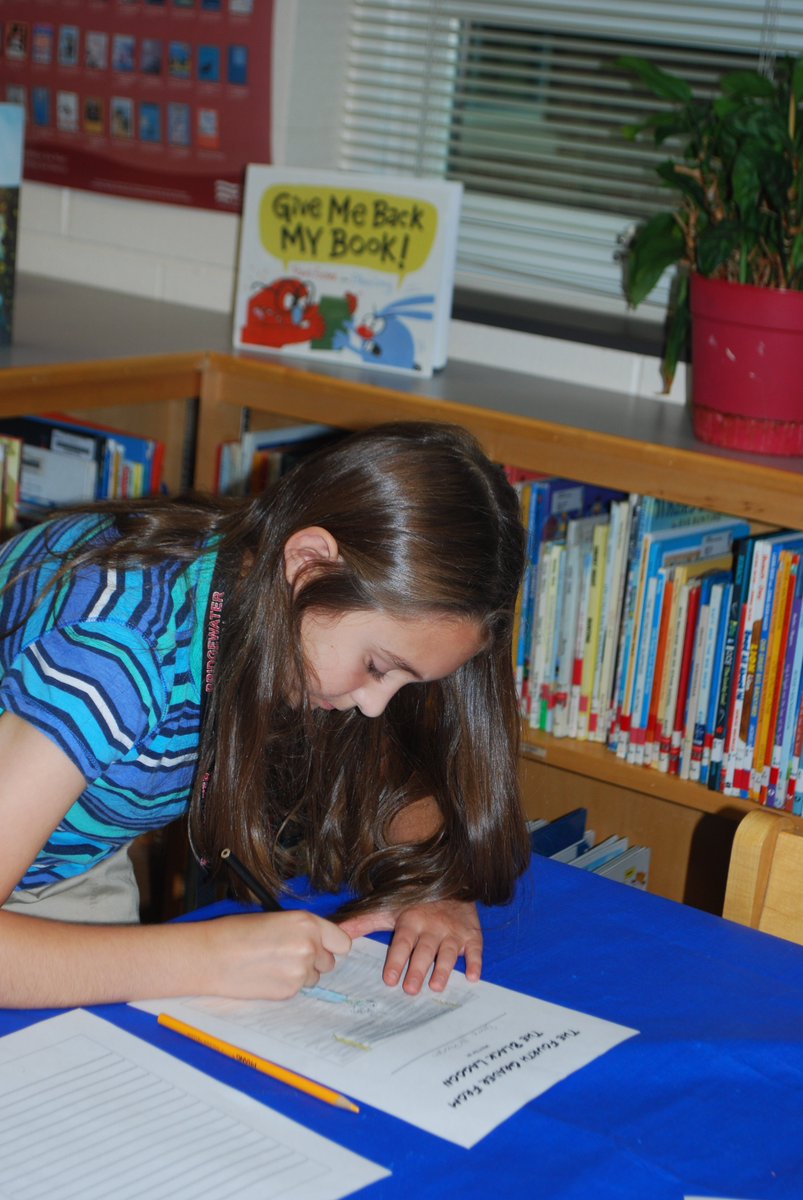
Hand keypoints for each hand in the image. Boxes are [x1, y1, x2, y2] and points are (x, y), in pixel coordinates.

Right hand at [202, 910, 351, 1000]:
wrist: (211, 956)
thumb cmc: (237, 932)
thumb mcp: (276, 919)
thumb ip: (303, 930)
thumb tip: (322, 941)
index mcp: (307, 923)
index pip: (341, 941)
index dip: (331, 945)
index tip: (324, 947)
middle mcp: (309, 947)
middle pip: (329, 962)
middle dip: (314, 960)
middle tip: (288, 955)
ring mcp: (300, 971)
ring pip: (314, 978)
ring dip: (300, 974)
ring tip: (272, 965)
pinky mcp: (288, 992)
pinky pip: (298, 990)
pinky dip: (286, 985)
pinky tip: (265, 976)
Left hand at [339, 899, 481, 995]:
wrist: (450, 880)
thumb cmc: (414, 902)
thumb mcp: (389, 909)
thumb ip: (364, 923)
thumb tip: (336, 932)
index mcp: (411, 920)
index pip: (402, 942)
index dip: (396, 960)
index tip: (389, 978)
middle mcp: (432, 926)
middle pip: (424, 950)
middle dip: (417, 969)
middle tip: (411, 989)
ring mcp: (453, 930)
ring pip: (449, 951)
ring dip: (444, 969)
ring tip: (437, 986)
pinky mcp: (472, 933)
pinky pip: (475, 948)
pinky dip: (475, 962)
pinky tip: (473, 977)